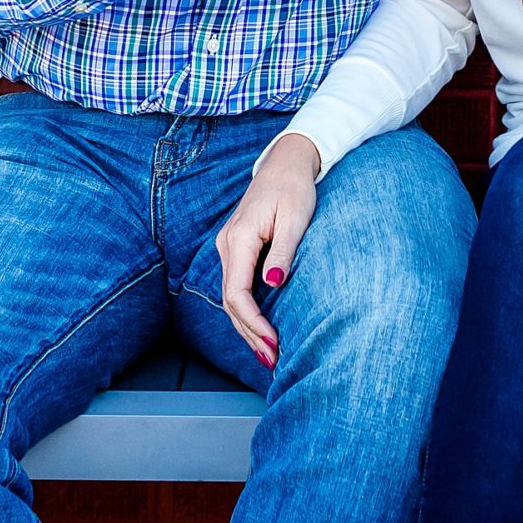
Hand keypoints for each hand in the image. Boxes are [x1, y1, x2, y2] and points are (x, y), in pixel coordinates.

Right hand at [216, 133, 320, 365]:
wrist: (287, 162)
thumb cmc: (294, 187)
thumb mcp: (295, 219)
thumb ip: (283, 252)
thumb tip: (273, 284)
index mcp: (239, 238)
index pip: (237, 292)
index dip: (253, 322)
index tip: (273, 342)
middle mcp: (227, 244)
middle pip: (230, 301)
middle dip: (250, 333)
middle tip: (272, 360)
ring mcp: (229, 246)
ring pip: (231, 296)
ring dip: (247, 326)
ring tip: (267, 353)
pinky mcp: (238, 248)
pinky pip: (237, 286)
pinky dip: (247, 310)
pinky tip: (261, 327)